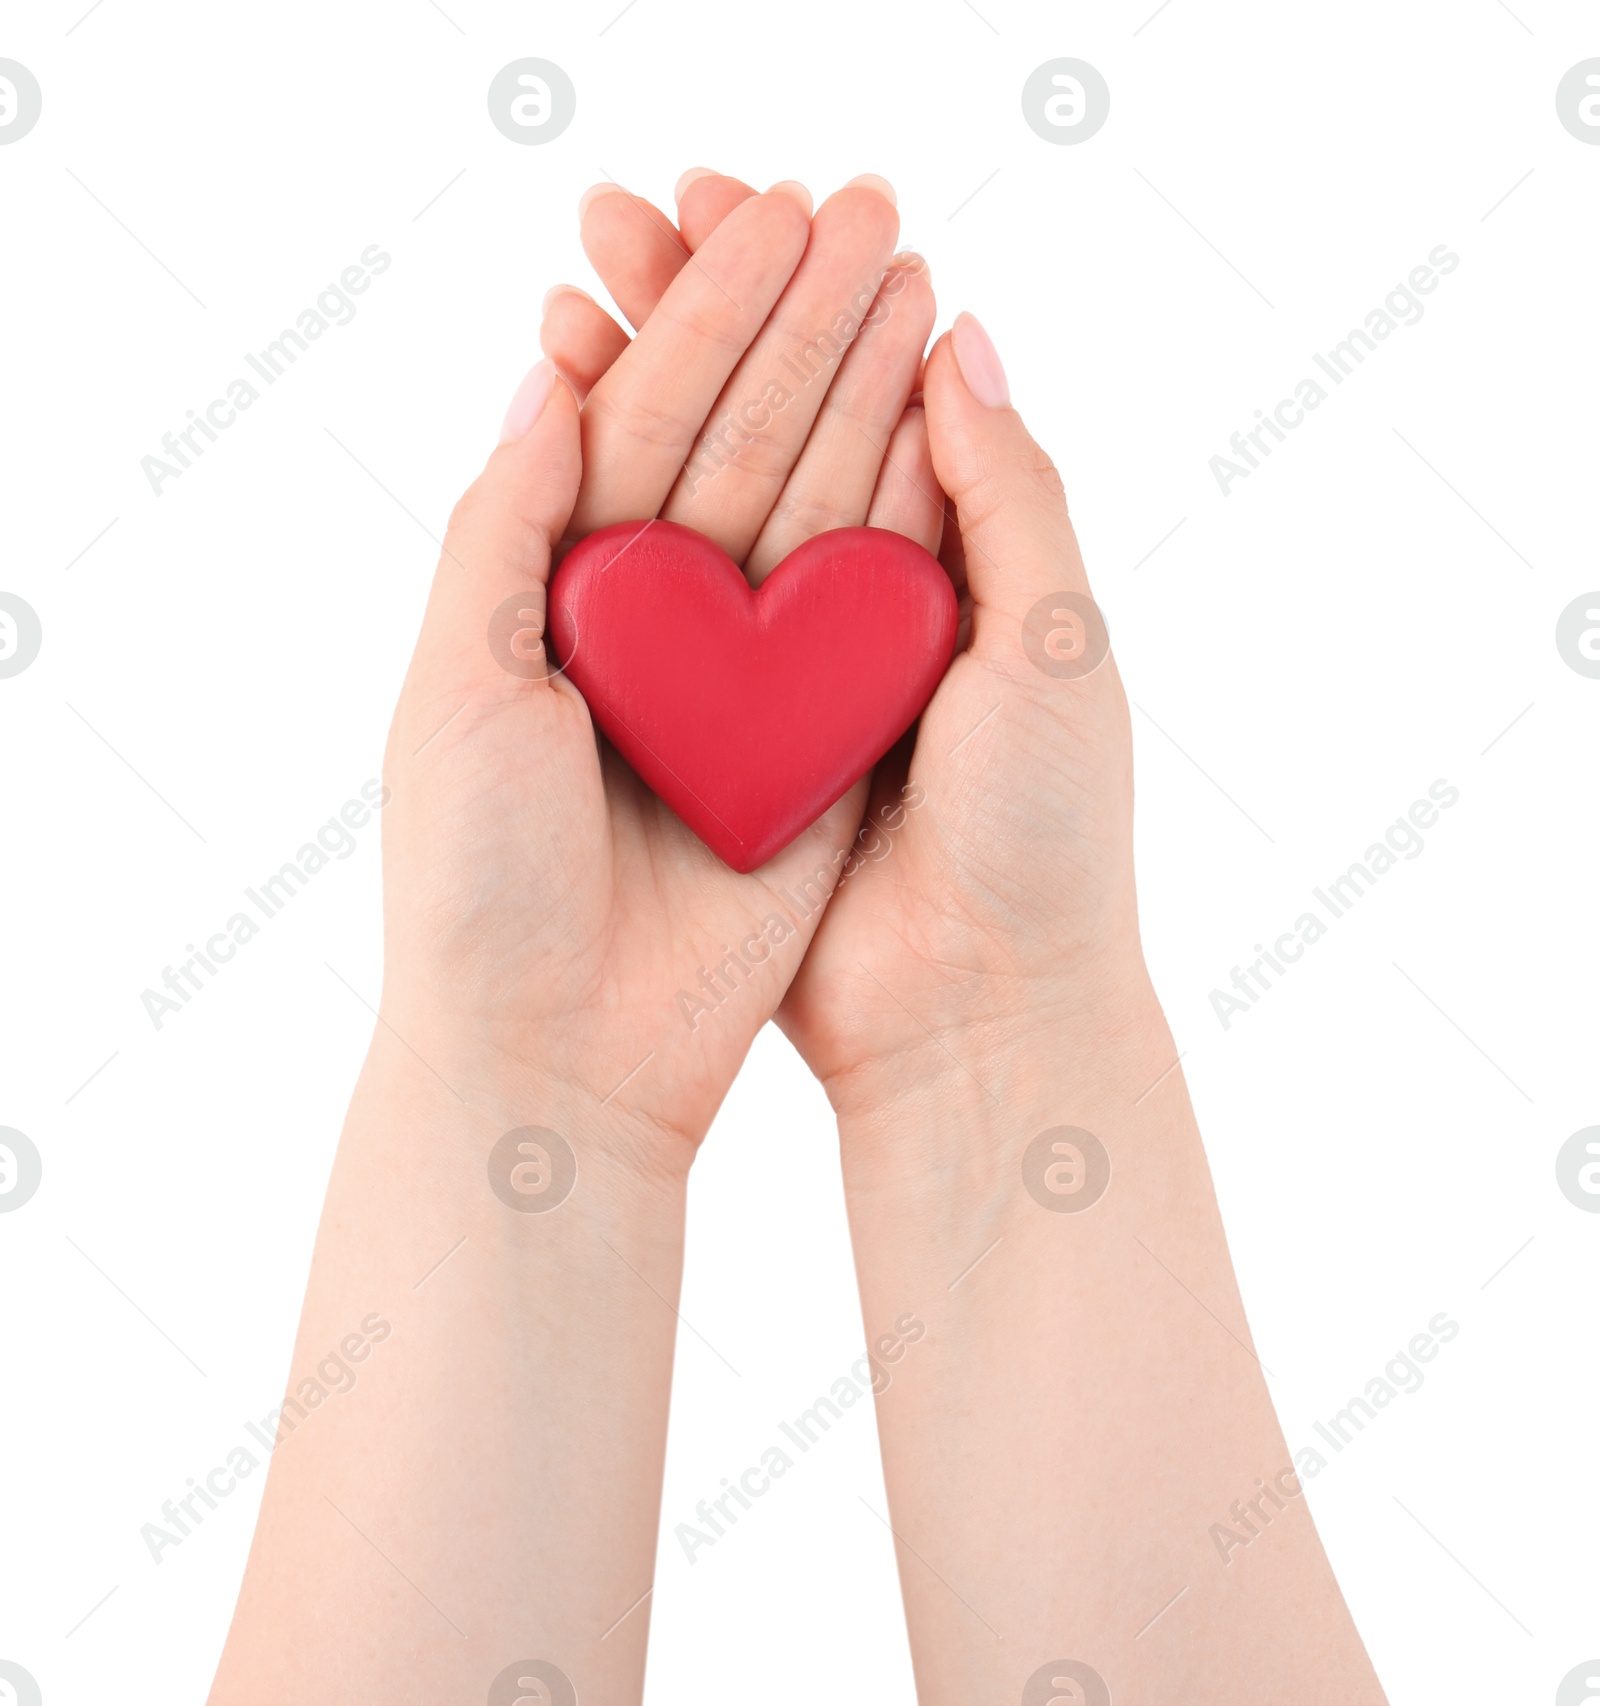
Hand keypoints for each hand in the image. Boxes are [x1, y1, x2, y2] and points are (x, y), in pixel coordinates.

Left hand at [382, 172, 937, 1163]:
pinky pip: (864, 627)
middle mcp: (658, 630)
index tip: (763, 213)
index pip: (639, 425)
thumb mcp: (455, 685)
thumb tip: (548, 374)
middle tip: (870, 208)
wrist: (561, 1056)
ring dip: (863, 402)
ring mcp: (744, 688)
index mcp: (558, 599)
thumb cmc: (478, 880)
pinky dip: (901, 531)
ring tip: (918, 281)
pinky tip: (945, 428)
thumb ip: (502, 530)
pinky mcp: (815, 752)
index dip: (698, 316)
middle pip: (737, 451)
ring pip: (812, 520)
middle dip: (798, 329)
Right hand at [551, 172, 1153, 1113]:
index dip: (800, 293)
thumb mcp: (1056, 647)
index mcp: (945, 565)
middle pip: (768, 425)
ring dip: (637, 395)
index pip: (862, 388)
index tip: (732, 199)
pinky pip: (654, 616)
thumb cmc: (1042, 835)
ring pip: (697, 502)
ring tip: (568, 292)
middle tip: (614, 212)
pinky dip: (605, 525)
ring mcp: (772, 667)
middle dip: (698, 316)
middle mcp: (850, 601)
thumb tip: (957, 334)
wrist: (972, 1015)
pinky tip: (554, 442)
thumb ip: (1009, 495)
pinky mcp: (710, 738)